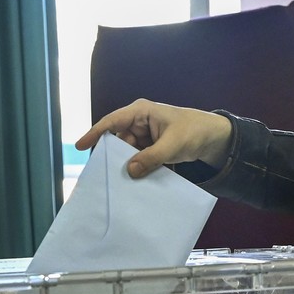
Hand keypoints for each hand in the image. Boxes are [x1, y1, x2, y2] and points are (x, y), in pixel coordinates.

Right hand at [75, 99, 232, 177]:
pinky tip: (134, 181)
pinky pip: (137, 158)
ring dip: (126, 165)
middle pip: (117, 140)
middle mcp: (138, 122)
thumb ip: (151, 158)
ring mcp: (144, 135)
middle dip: (112, 156)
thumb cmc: (194, 131)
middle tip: (104, 174)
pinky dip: (136, 168)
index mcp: (141, 112)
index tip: (80, 146)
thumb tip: (130, 171)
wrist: (213, 138)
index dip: (95, 134)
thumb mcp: (173, 145)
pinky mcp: (150, 147)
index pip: (112, 122)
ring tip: (120, 181)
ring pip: (126, 152)